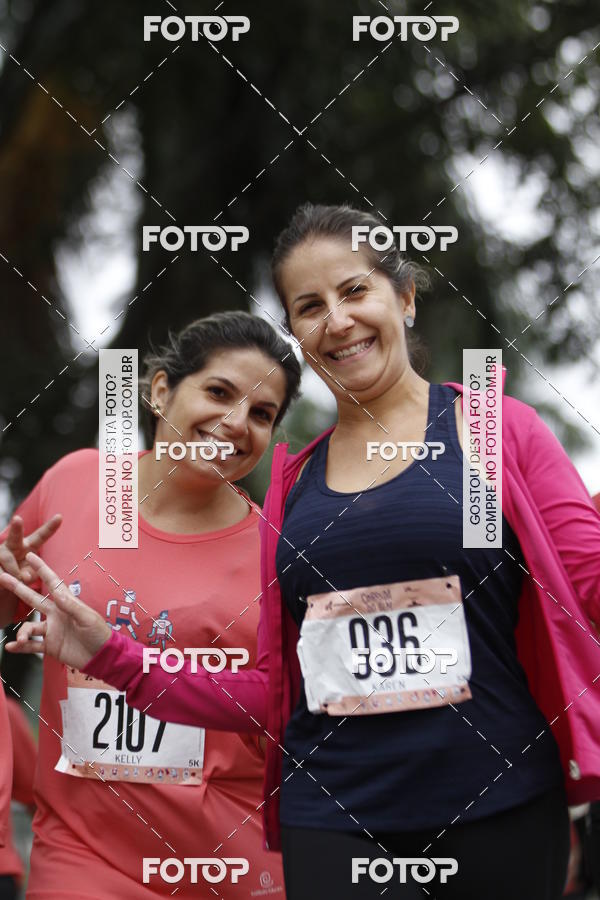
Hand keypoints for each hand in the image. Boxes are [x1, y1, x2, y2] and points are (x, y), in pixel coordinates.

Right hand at [0, 514, 61, 584]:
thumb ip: (31, 575)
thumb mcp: (29, 575)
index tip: (60, 516)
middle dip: (16, 527)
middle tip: (17, 519)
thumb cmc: (20, 576)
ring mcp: (1, 551)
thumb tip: (24, 577)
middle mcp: (14, 545)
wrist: (3, 582)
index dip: (50, 527)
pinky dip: (4, 578)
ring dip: (13, 572)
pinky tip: (5, 580)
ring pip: (7, 558)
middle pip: (15, 536)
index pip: (41, 536)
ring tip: (17, 579)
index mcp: (29, 546)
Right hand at [0, 552, 111, 669]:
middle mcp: (56, 614)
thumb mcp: (87, 617)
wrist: (101, 657)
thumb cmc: (99, 634)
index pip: (52, 583)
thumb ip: (71, 605)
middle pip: (33, 599)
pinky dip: (21, 647)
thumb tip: (57, 592)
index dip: (41, 569)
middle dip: (18, 589)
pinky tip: (11, 647)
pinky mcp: (50, 646)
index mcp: (66, 604)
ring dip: (22, 632)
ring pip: (30, 628)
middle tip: (3, 578)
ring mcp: (51, 630)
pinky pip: (32, 646)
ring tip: (20, 638)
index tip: (30, 556)